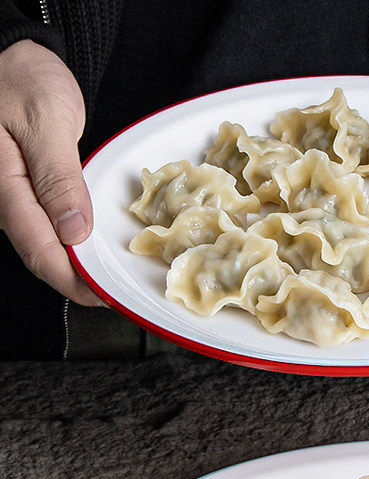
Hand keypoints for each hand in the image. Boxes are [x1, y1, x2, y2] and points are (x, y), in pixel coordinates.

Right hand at [0, 39, 99, 303]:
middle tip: (118, 294)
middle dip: (78, 281)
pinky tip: (93, 249)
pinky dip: (72, 243)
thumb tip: (72, 230)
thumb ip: (57, 176)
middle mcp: (4, 198)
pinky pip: (47, 227)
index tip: (105, 295)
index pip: (38, 250)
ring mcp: (12, 197)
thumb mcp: (44, 119)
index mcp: (1, 185)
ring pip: (44, 244)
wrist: (10, 54)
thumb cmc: (22, 76)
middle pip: (41, 255)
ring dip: (76, 265)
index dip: (73, 280)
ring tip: (111, 278)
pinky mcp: (25, 191)